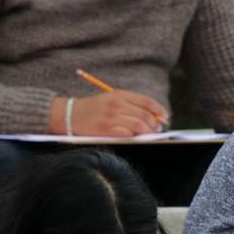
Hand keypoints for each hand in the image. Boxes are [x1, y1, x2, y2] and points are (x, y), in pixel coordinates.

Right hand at [50, 91, 167, 136]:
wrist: (68, 114)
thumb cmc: (93, 109)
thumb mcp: (110, 99)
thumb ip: (130, 105)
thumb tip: (153, 116)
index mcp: (119, 95)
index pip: (147, 102)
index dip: (159, 110)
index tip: (165, 117)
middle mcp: (116, 104)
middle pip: (145, 115)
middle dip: (155, 124)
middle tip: (157, 130)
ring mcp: (111, 117)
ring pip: (139, 125)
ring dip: (148, 132)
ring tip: (149, 135)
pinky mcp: (106, 129)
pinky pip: (128, 134)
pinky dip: (135, 137)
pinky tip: (135, 138)